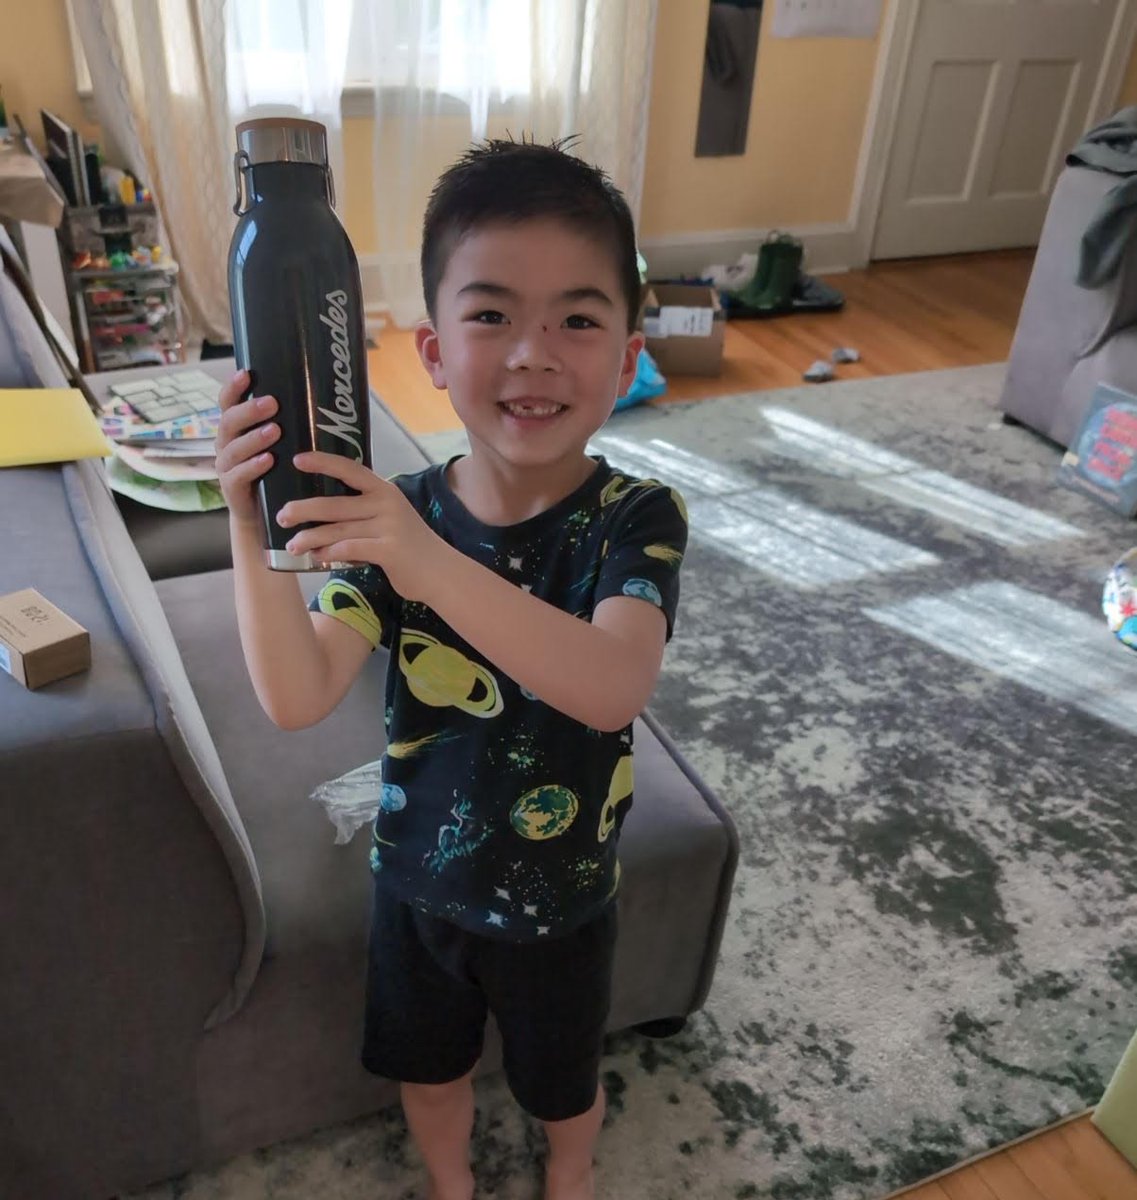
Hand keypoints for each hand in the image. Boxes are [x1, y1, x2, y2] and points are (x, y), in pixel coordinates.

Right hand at [214, 369, 278, 526]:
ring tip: (275, 430)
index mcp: (235, 429)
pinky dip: (253, 467)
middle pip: (229, 422)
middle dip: (250, 411)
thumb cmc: (274, 471)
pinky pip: (238, 475)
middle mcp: (226, 444)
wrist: (263, 513)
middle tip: (273, 404)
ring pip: (233, 448)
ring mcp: (226, 466)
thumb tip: (320, 399)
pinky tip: (268, 460)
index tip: (246, 373)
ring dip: (254, 438)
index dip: (233, 388)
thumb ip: (287, 425)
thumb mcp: (279, 445)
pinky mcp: (231, 488)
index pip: (227, 403)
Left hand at [277, 452, 449, 601]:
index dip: (323, 462)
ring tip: (292, 544)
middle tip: (282, 515)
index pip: (350, 469)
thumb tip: (322, 511)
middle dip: (304, 509)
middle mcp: (386, 504)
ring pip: (337, 529)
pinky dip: (329, 553)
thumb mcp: (390, 518)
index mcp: (384, 491)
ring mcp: (389, 526)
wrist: (441, 573)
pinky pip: (349, 549)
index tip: (297, 459)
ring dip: (310, 537)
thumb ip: (364, 511)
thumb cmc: (409, 547)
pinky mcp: (389, 550)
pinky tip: (316, 557)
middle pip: (335, 504)